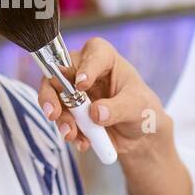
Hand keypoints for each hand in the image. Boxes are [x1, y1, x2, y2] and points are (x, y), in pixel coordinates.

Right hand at [35, 36, 169, 157]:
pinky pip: (61, 119)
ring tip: (71, 134)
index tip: (82, 85)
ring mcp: (74, 92)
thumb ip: (118, 108)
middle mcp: (85, 71)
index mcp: (106, 59)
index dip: (85, 67)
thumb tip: (95, 112)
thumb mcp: (138, 108)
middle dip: (52, 94)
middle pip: (59, 72)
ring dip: (61, 118)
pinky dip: (69, 132)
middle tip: (53, 113)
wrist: (139, 135)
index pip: (93, 52)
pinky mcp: (70, 112)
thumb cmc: (142, 110)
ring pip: (54, 98)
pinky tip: (83, 143)